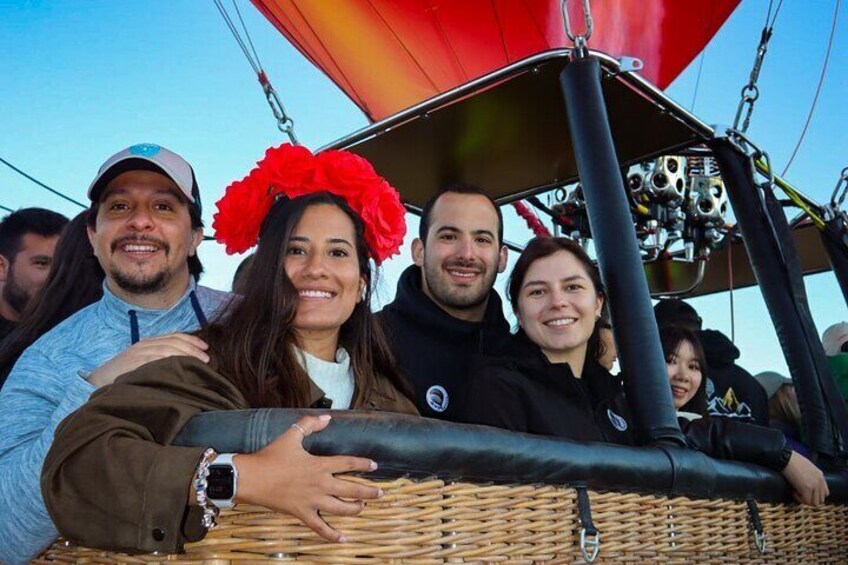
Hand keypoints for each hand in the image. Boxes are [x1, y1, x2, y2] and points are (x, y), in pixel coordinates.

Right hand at [88, 333, 209, 386]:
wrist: (100, 379)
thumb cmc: (126, 374)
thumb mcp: (144, 362)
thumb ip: (161, 359)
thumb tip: (185, 364)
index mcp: (149, 342)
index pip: (175, 336)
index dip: (192, 340)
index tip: (206, 347)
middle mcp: (145, 344)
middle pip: (174, 341)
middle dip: (193, 348)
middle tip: (207, 358)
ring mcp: (139, 352)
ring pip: (168, 349)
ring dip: (186, 355)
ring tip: (199, 363)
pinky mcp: (135, 362)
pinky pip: (156, 359)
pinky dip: (170, 361)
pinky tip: (181, 366)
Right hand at [234, 414, 380, 542]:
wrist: (251, 478)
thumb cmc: (271, 456)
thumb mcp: (291, 435)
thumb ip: (310, 424)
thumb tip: (328, 418)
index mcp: (319, 465)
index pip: (348, 463)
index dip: (363, 464)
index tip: (374, 465)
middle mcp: (320, 484)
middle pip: (352, 489)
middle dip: (369, 491)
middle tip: (381, 493)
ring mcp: (312, 501)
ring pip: (341, 508)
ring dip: (356, 508)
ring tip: (363, 507)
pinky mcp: (302, 513)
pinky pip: (320, 527)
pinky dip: (332, 535)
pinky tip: (343, 539)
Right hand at [781, 450, 828, 505]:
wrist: (786, 458)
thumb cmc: (792, 460)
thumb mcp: (806, 466)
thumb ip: (811, 475)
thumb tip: (806, 482)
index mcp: (820, 475)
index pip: (825, 492)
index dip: (815, 495)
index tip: (806, 492)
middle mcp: (819, 481)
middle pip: (820, 499)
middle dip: (810, 499)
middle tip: (800, 494)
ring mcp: (814, 485)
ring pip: (814, 502)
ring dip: (805, 500)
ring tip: (796, 493)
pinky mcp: (806, 488)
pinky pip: (806, 501)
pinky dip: (799, 499)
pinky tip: (793, 491)